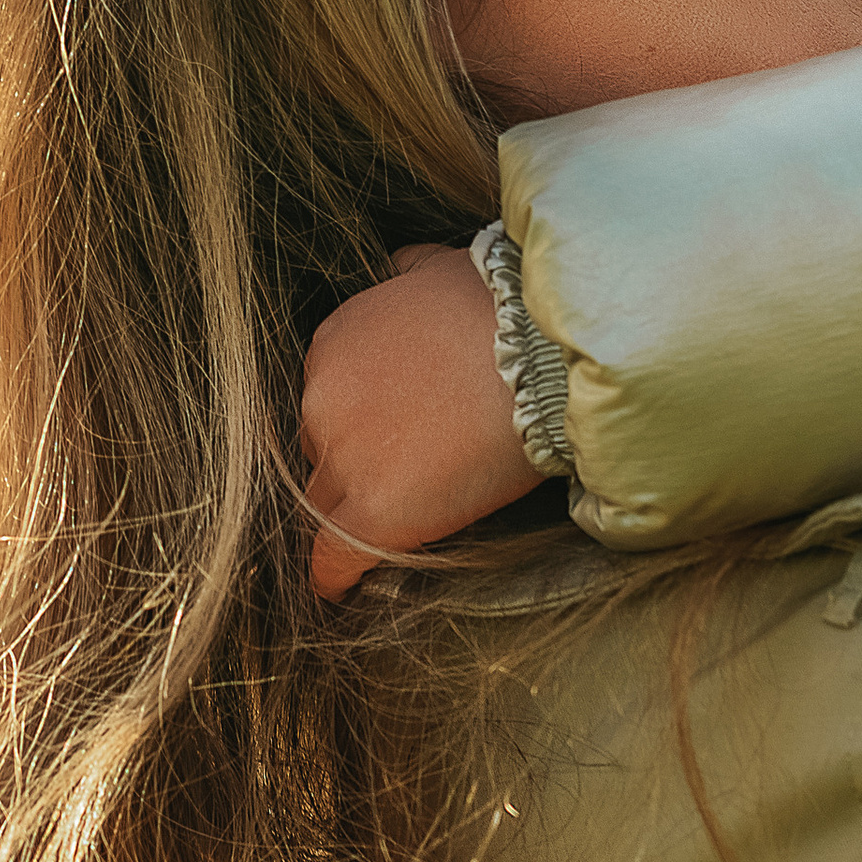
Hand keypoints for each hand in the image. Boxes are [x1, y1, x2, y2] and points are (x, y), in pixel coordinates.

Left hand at [301, 245, 539, 598]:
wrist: (539, 353)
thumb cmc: (504, 306)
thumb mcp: (438, 268)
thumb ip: (406, 277)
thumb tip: (400, 269)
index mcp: (333, 342)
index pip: (329, 399)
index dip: (358, 421)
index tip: (382, 435)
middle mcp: (322, 400)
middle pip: (321, 449)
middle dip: (354, 462)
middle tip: (400, 477)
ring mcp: (344, 460)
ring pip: (323, 502)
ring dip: (345, 515)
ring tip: (370, 538)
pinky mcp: (374, 514)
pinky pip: (332, 558)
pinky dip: (331, 577)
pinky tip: (336, 592)